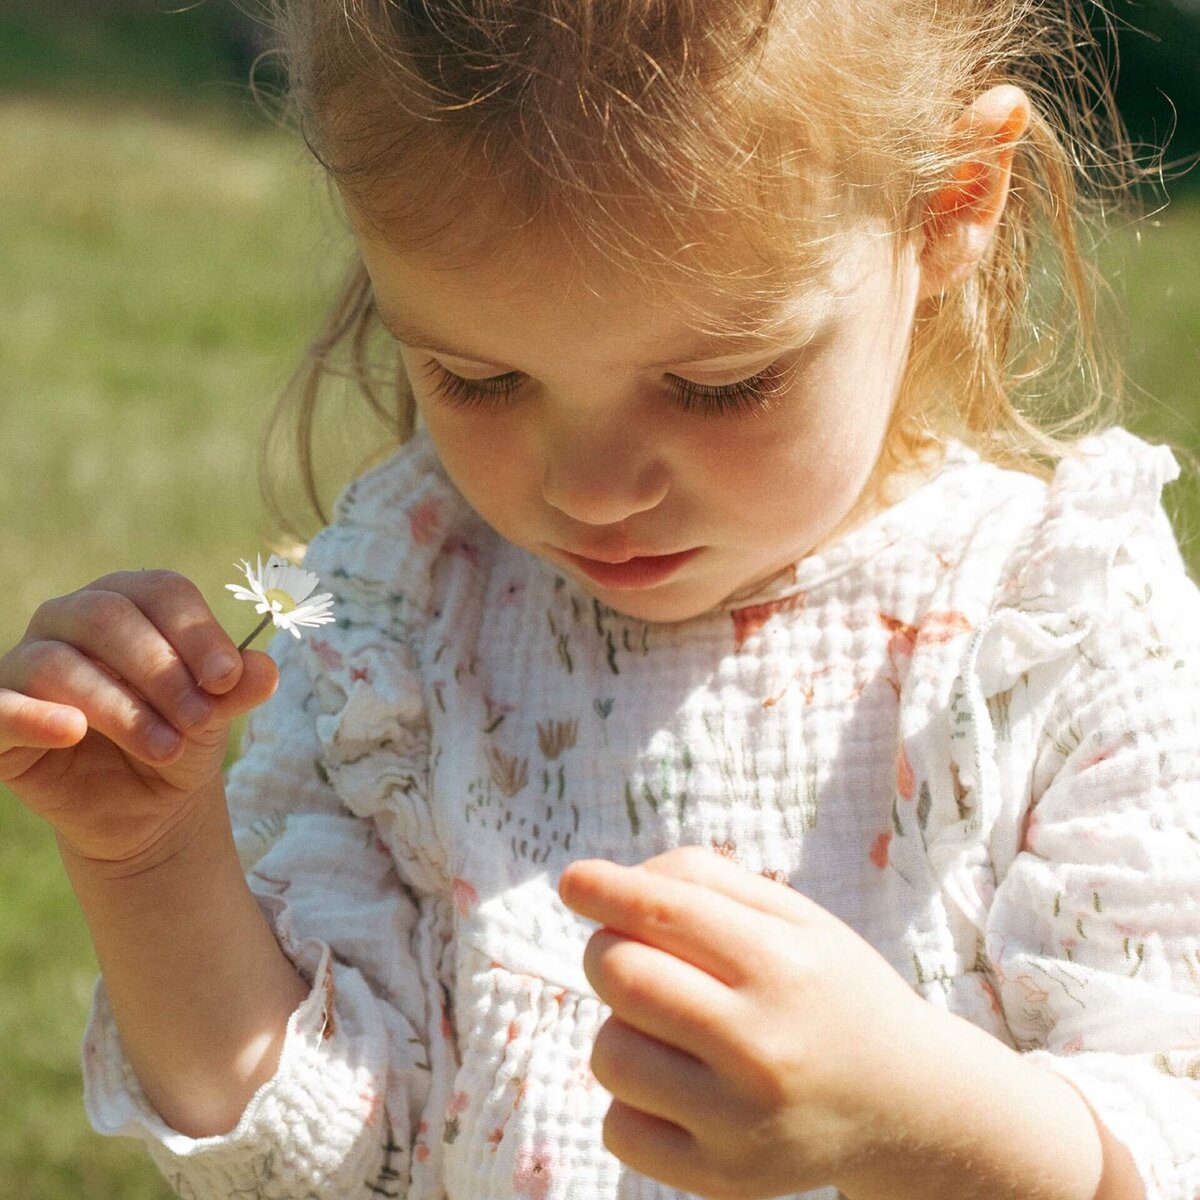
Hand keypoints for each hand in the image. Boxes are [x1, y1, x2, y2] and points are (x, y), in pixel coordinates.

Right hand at [0, 570, 276, 866]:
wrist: (146, 805)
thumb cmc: (180, 735)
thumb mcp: (216, 713)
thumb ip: (237, 688)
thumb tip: (266, 669)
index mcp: (129, 600)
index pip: (161, 591)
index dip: (198, 632)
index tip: (229, 679)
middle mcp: (69, 617)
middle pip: (109, 617)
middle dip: (163, 670)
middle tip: (201, 718)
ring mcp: (26, 662)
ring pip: (61, 663)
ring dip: (122, 707)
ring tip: (168, 748)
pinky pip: (1, 706)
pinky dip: (33, 715)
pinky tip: (73, 730)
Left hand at [559, 845, 942, 1199]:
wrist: (906, 1100)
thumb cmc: (827, 988)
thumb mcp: (795, 916)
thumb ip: (706, 881)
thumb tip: (612, 885)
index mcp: (783, 965)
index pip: (663, 911)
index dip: (604, 889)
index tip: (573, 880)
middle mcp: (762, 1046)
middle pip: (621, 975)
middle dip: (608, 951)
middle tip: (633, 954)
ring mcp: (741, 1123)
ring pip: (609, 1054)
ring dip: (620, 1027)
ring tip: (669, 1026)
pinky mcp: (722, 1180)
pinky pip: (618, 1128)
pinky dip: (631, 1099)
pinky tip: (678, 1084)